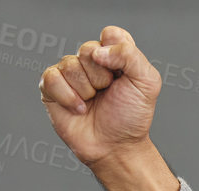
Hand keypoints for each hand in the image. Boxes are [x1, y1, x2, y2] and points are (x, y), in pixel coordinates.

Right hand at [38, 25, 161, 168]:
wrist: (116, 148)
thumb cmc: (131, 118)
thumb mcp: (147, 84)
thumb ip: (130, 55)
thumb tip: (98, 51)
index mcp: (114, 56)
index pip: (111, 35)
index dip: (116, 54)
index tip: (122, 75)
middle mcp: (90, 61)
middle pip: (88, 49)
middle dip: (102, 77)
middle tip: (108, 94)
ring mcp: (70, 73)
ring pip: (70, 65)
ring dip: (86, 90)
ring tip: (94, 104)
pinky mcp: (51, 87)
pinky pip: (52, 78)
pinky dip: (69, 98)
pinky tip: (80, 109)